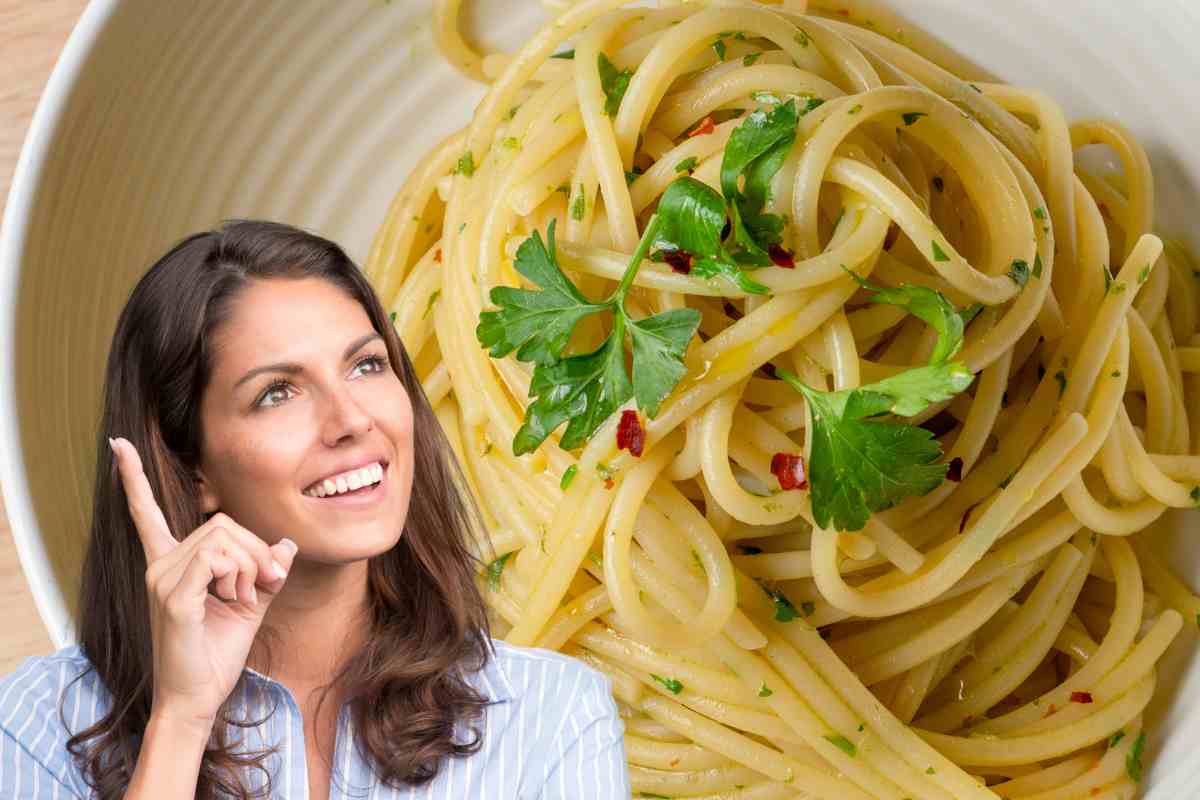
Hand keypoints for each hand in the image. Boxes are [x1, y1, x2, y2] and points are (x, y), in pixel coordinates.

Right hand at [110, 436, 297, 728]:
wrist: (198, 699)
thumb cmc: (218, 653)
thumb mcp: (251, 604)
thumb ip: (266, 572)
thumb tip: (286, 544)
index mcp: (171, 564)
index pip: (147, 513)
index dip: (133, 478)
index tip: (117, 444)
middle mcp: (160, 565)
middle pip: (222, 523)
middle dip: (256, 550)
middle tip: (267, 584)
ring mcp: (162, 579)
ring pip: (223, 539)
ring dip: (251, 567)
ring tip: (245, 598)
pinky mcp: (172, 596)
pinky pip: (216, 560)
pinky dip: (239, 576)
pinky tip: (235, 600)